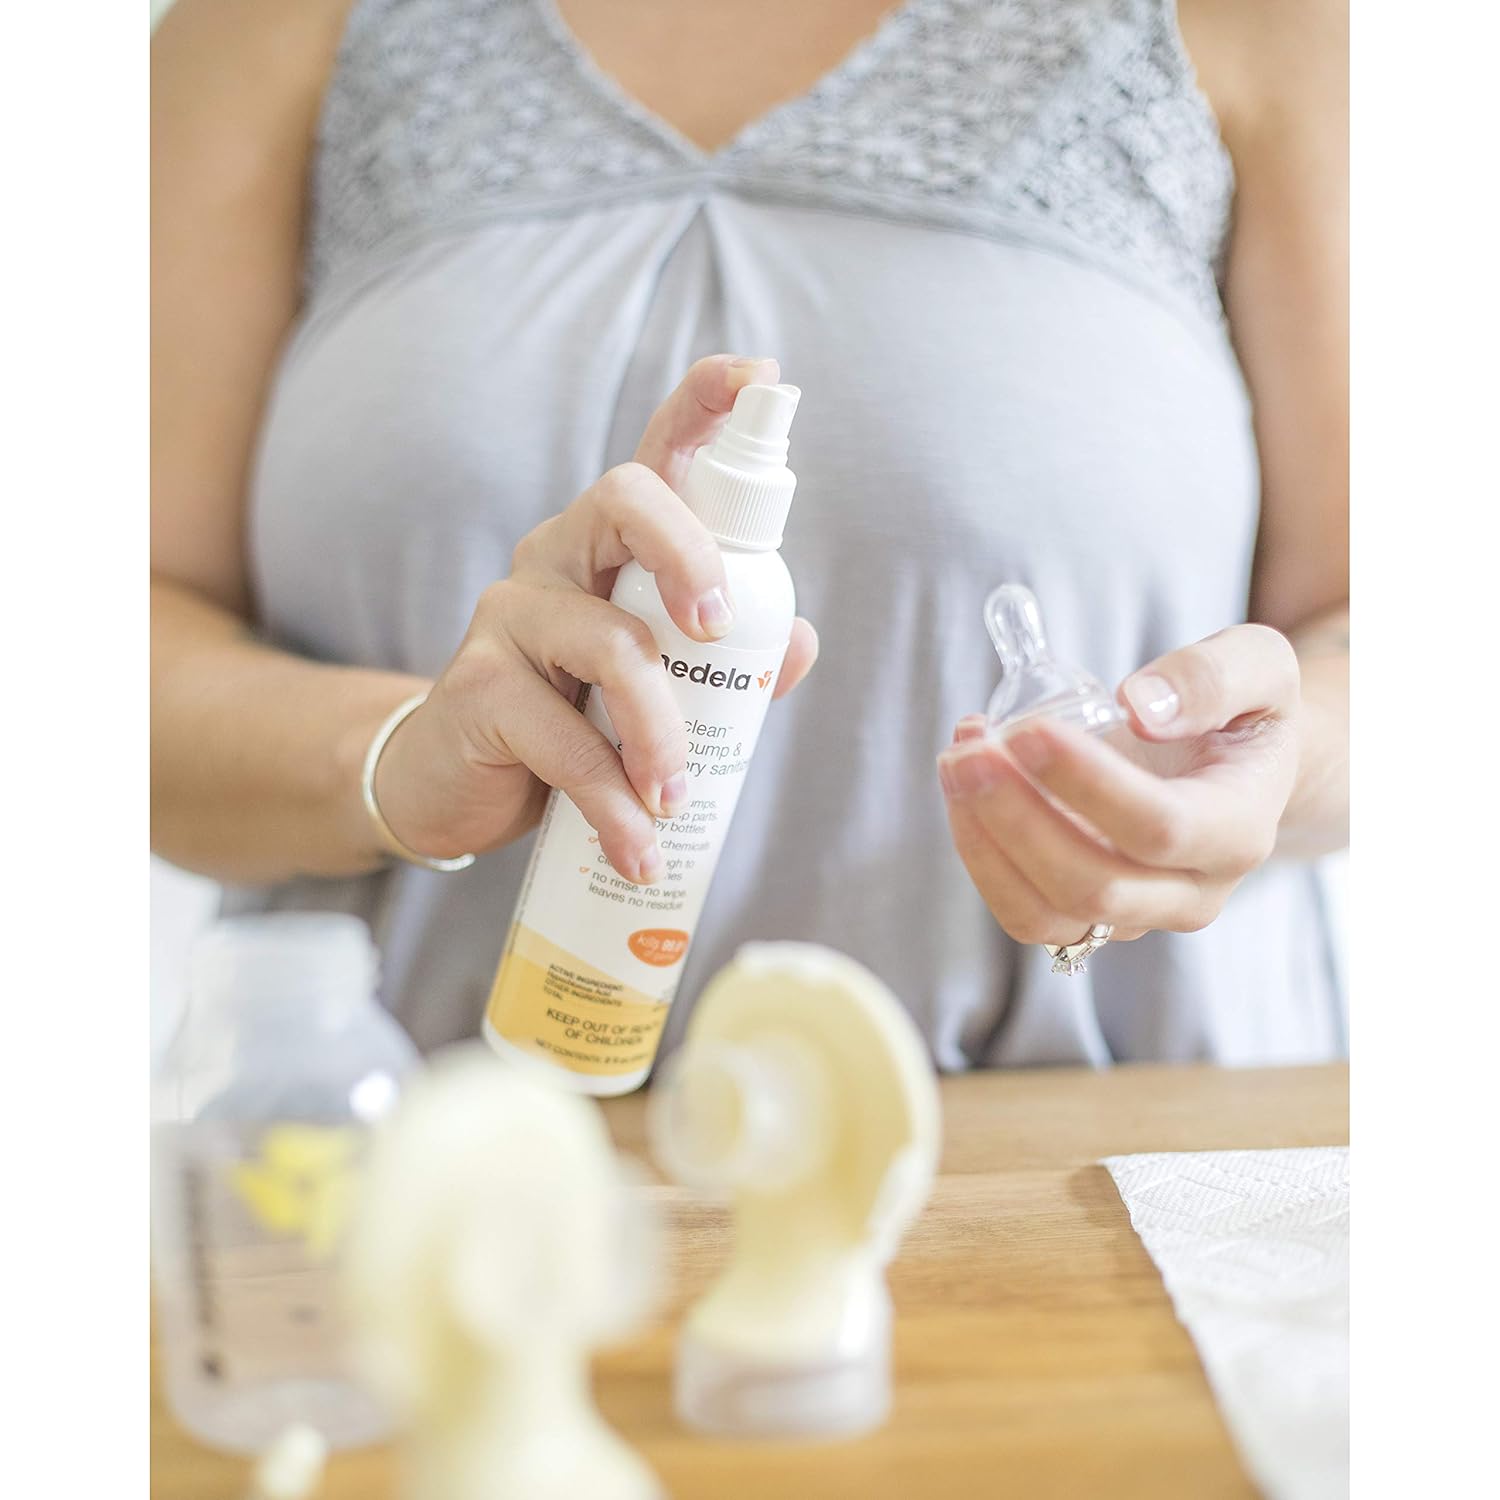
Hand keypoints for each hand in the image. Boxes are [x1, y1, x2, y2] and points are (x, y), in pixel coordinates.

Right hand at [372, 356, 818, 882]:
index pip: (656, 458)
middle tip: (716, 629)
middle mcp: (557, 557)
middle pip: (620, 499)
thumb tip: (802, 642)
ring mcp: (510, 614)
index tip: (762, 376)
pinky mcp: (476, 685)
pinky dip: (612, 802)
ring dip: (658, 734)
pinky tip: (634, 846)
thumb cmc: (571, 724)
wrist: (456, 787)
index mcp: (610, 550)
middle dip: (688, 552)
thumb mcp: (655, 693)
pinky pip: (562, 737)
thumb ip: (727, 665)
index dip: (705, 405)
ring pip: (607, 643)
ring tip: (673, 803)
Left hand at [937, 624, 1299, 945]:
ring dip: (985, 844)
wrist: (1244, 767)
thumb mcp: (1258, 666)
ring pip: (1046, 914)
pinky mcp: (1090, 918)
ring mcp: (1138, 915)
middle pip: (1094, 885)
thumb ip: (1210, 677)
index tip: (1027, 731)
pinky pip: (1023, 911)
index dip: (1086, 784)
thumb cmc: (1246, 711)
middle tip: (969, 753)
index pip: (1159, 828)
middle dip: (1017, 819)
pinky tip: (963, 786)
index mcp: (1240, 830)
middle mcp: (1192, 892)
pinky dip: (980, 854)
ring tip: (957, 760)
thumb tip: (1139, 706)